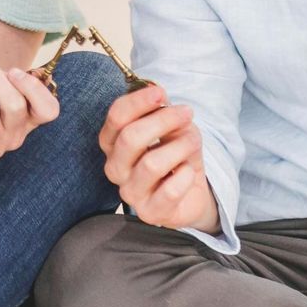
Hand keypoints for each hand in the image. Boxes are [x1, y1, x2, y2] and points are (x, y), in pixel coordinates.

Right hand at [98, 83, 218, 231]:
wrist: (191, 192)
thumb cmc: (176, 155)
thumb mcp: (172, 127)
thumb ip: (163, 112)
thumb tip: (160, 96)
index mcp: (113, 143)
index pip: (116, 118)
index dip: (138, 102)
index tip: (160, 93)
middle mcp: (116, 168)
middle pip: (130, 139)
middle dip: (163, 121)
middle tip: (186, 113)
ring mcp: (130, 193)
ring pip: (151, 164)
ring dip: (179, 146)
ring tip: (192, 142)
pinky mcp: (150, 213)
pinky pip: (170, 190)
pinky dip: (186, 175)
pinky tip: (188, 172)